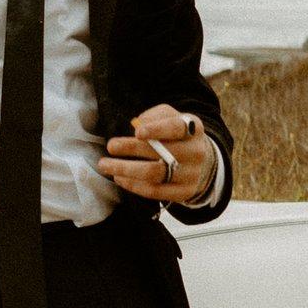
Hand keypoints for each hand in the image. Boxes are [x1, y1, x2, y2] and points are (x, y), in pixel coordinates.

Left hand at [101, 104, 217, 205]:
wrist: (201, 163)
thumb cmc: (177, 136)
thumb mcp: (171, 119)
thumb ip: (157, 115)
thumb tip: (139, 122)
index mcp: (193, 129)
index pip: (176, 128)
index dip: (157, 129)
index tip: (137, 132)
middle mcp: (196, 152)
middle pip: (162, 153)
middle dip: (133, 149)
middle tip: (111, 146)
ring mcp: (191, 174)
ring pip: (155, 174)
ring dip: (126, 170)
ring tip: (105, 165)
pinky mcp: (184, 192)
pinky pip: (155, 191)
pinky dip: (133, 185)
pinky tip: (119, 178)